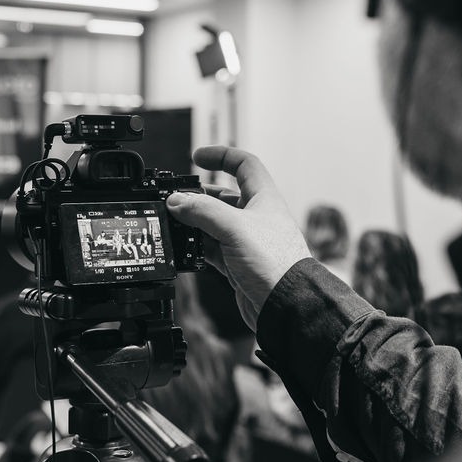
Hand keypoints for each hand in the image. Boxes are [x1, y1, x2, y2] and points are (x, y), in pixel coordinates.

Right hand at [166, 146, 311, 331]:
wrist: (285, 305)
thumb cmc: (275, 263)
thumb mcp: (234, 228)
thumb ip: (203, 211)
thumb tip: (178, 201)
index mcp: (264, 198)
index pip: (244, 165)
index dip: (221, 156)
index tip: (198, 158)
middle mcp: (256, 218)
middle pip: (224, 197)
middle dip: (200, 196)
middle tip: (178, 199)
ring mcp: (247, 242)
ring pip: (215, 224)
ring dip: (195, 223)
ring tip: (176, 224)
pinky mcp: (238, 264)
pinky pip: (213, 249)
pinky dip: (198, 247)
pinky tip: (186, 248)